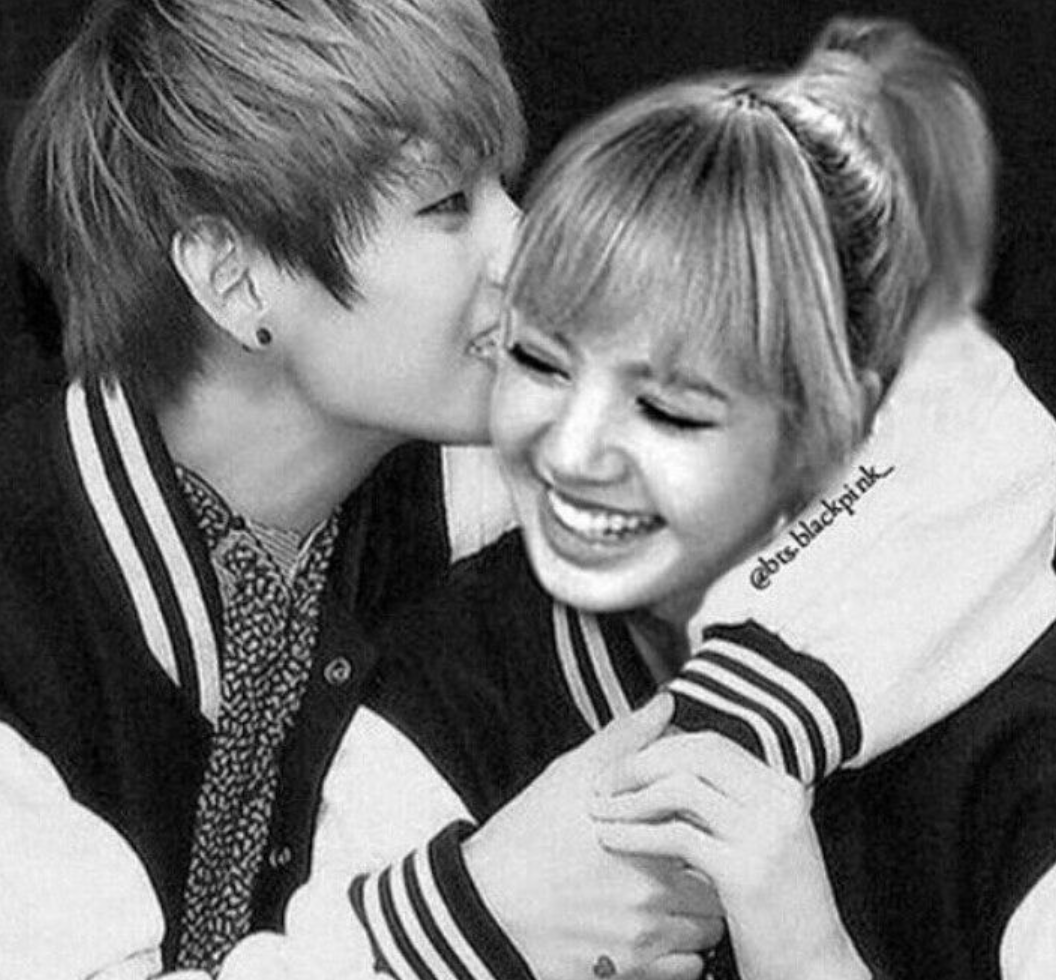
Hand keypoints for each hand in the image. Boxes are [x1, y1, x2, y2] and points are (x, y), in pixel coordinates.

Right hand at [464, 696, 724, 979]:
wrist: (483, 903)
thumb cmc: (525, 835)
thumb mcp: (571, 774)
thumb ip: (625, 739)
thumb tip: (665, 705)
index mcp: (645, 840)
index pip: (713, 834)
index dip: (707, 828)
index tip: (692, 825)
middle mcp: (651, 893)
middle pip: (718, 887)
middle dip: (710, 875)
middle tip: (688, 866)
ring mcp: (641, 939)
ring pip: (708, 932)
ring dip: (700, 916)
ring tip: (674, 900)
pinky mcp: (626, 973)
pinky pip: (686, 971)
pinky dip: (683, 956)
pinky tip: (659, 933)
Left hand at [591, 732, 868, 979]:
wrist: (814, 971)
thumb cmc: (777, 912)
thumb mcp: (759, 842)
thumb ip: (725, 799)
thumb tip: (673, 766)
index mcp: (781, 789)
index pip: (709, 744)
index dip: (658, 749)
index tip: (622, 764)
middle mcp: (777, 802)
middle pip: (694, 754)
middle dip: (639, 764)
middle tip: (601, 781)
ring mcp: (765, 835)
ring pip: (681, 788)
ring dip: (630, 796)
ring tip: (600, 809)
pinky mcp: (746, 873)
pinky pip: (677, 836)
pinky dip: (635, 832)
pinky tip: (611, 838)